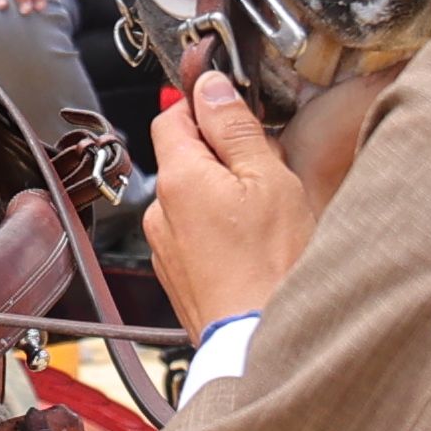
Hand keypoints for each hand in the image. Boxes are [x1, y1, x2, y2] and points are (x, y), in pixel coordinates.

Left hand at [144, 67, 319, 331]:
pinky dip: (218, 230)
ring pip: (191, 198)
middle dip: (222, 154)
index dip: (204, 105)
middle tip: (266, 169)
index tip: (235, 109)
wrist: (260, 342)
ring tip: (264, 216)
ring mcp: (165, 247)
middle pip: (184, 157)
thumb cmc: (270, 266)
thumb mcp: (268, 179)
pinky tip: (251, 246)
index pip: (172, 116)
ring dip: (221, 194)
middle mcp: (160, 211)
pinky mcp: (178, 276)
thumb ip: (235, 128)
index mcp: (178, 178)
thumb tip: (212, 88)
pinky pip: (194, 235)